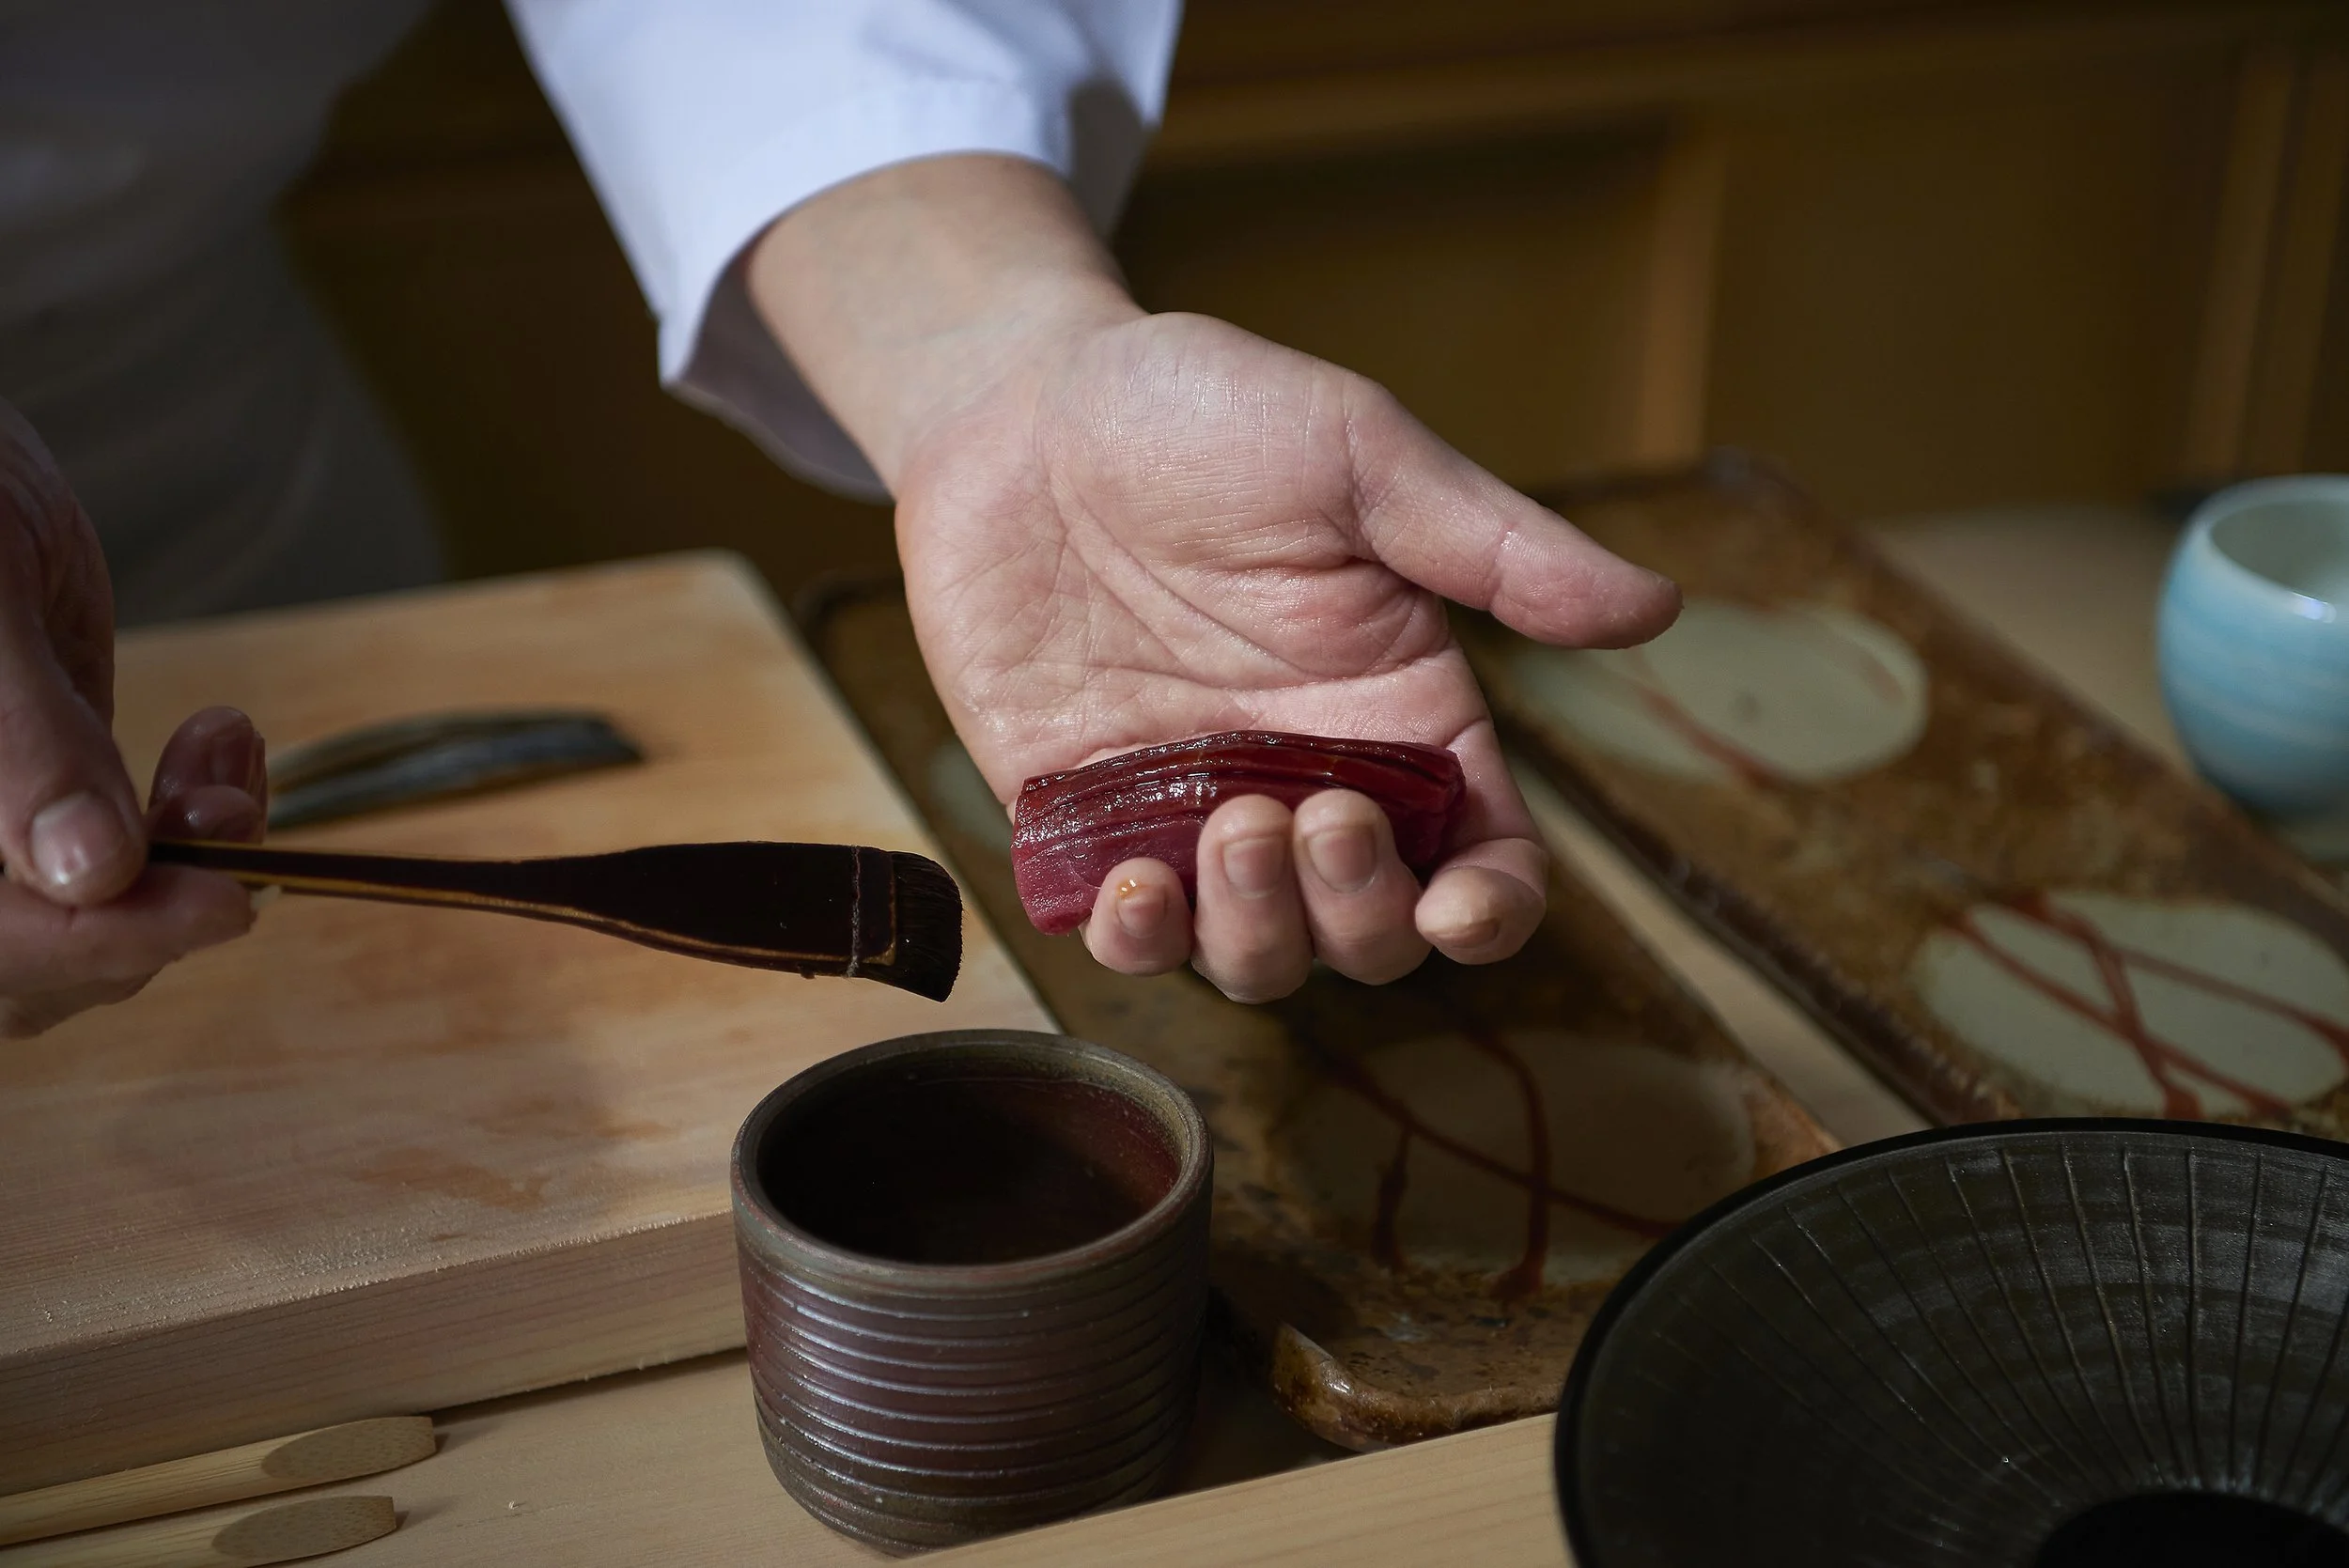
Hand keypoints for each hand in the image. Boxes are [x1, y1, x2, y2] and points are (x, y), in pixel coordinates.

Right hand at [0, 401, 265, 1035]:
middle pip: (40, 963)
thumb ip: (15, 734)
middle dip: (159, 900)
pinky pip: (119, 860)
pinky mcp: (35, 800)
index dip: (104, 943)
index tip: (224, 901)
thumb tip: (88, 871)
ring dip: (189, 856)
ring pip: (92, 917)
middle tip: (229, 801)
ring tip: (224, 742)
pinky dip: (189, 817)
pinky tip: (221, 738)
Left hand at [753, 158, 1675, 1000]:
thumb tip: (1657, 609)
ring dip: (1260, 933)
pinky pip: (1125, 937)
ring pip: (1259, 958)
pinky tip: (1133, 885)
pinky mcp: (1084, 824)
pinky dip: (1138, 944)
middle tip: (1314, 812)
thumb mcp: (1363, 456)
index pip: (1484, 861)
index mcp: (1401, 713)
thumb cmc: (1203, 410)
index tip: (1460, 908)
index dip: (1491, 913)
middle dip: (1361, 912)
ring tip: (1232, 828)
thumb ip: (1495, 547)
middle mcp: (1307, 781)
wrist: (1019, 406)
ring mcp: (1193, 813)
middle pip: (1374, 936)